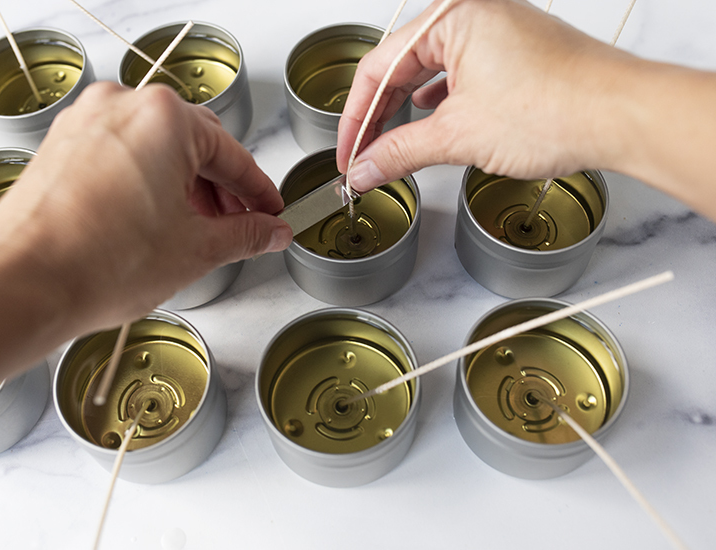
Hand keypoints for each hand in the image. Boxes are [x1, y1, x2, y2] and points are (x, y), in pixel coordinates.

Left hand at [0, 81, 292, 332]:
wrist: (22, 286)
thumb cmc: (94, 264)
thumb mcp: (195, 250)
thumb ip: (245, 234)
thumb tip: (269, 231)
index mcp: (164, 118)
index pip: (232, 154)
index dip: (259, 191)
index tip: (270, 212)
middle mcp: (121, 107)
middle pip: (194, 143)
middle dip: (221, 187)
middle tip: (239, 224)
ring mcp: (86, 123)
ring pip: (155, 146)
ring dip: (184, 185)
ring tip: (195, 230)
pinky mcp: (62, 145)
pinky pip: (121, 153)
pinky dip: (146, 181)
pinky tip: (154, 221)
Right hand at [337, 0, 632, 192]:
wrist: (622, 117)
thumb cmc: (558, 107)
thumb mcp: (458, 135)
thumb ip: (399, 152)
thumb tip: (365, 168)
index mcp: (450, 16)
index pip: (378, 66)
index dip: (355, 118)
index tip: (348, 153)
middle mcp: (472, 13)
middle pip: (401, 67)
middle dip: (379, 117)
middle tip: (363, 157)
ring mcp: (496, 32)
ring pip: (430, 72)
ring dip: (407, 113)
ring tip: (390, 148)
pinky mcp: (513, 54)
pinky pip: (459, 76)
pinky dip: (439, 105)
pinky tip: (429, 122)